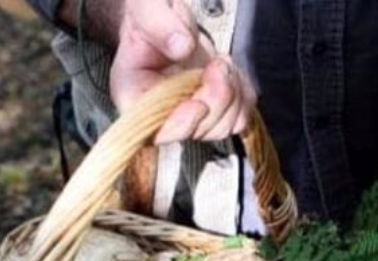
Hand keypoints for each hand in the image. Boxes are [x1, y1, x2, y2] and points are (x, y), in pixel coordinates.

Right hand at [110, 0, 255, 143]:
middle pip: (199, 130)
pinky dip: (242, 94)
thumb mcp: (146, 9)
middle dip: (217, 97)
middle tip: (218, 63)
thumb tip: (182, 47)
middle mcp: (162, 115)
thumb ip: (159, 24)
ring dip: (232, 94)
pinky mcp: (214, 110)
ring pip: (224, 126)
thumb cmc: (149, 16)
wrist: (164, 18)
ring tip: (221, 62)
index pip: (158, 131)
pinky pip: (239, 116)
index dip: (182, 124)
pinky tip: (229, 71)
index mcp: (135, 98)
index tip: (198, 103)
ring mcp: (191, 115)